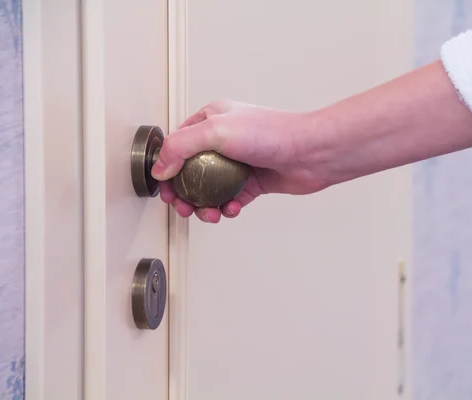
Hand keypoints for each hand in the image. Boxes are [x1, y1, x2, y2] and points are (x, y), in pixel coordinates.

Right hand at [151, 99, 327, 222]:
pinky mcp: (252, 180)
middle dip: (184, 193)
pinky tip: (231, 208)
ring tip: (209, 213)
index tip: (165, 189)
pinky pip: (230, 198)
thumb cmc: (272, 133)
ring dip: (205, 204)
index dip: (167, 169)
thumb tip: (161, 168)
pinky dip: (227, 207)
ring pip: (210, 188)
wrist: (310, 152)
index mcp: (211, 119)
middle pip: (191, 171)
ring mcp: (238, 161)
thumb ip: (181, 147)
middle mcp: (223, 139)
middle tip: (184, 207)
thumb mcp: (215, 131)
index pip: (178, 145)